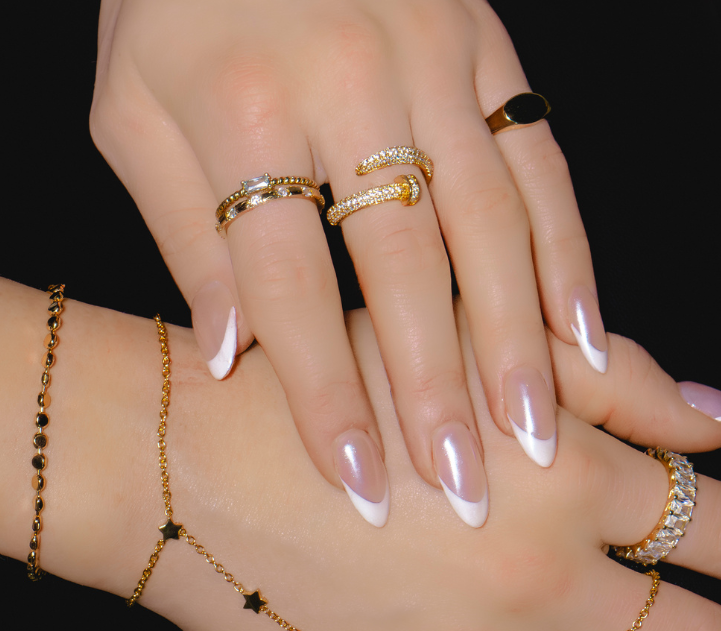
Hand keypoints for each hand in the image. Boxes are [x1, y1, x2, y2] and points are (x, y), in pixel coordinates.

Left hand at [90, 0, 606, 526]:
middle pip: (404, 268)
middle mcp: (347, 82)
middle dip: (437, 391)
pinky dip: (570, 257)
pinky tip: (589, 336)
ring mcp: (431, 56)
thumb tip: (236, 358)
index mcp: (241, 108)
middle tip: (467, 491)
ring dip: (519, 342)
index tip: (356, 485)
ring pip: (491, 224)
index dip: (326, 397)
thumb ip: (185, 235)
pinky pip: (542, 164)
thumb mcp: (131, 114)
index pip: (291, 288)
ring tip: (539, 437)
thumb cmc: (171, 4)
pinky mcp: (488, 44)